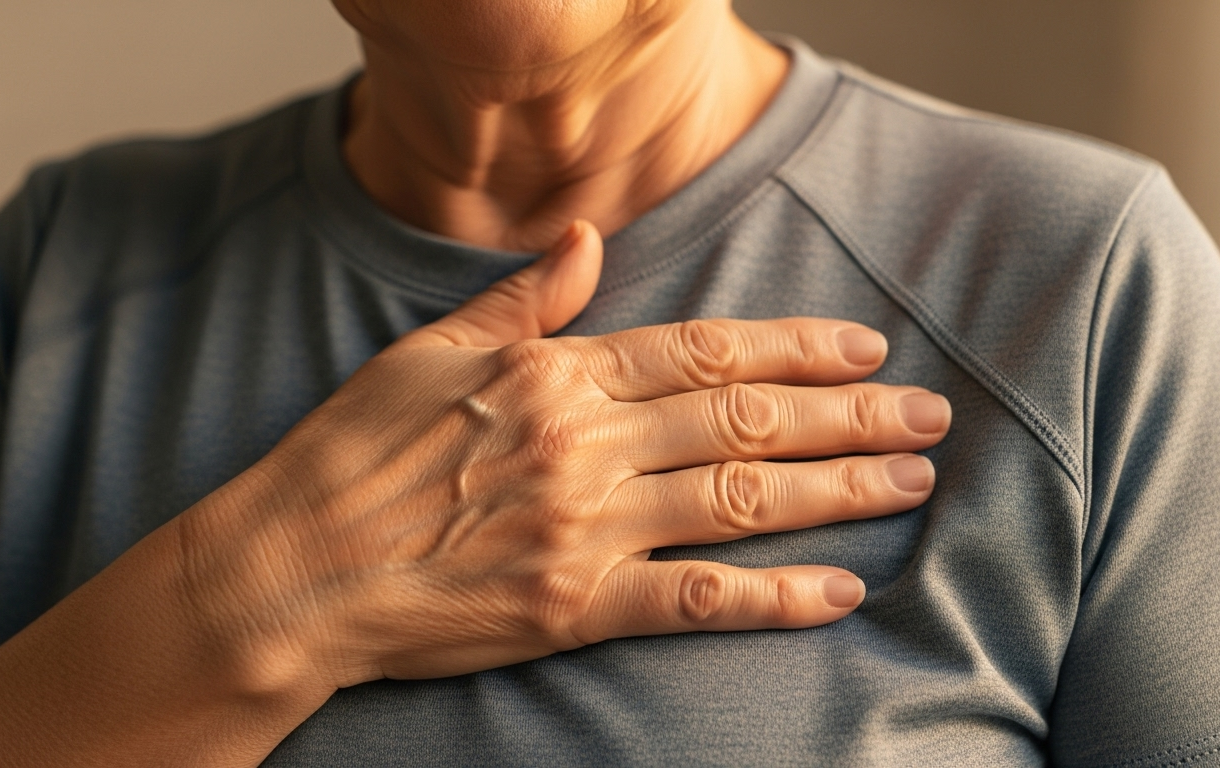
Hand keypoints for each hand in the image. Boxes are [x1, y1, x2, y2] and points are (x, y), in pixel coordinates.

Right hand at [180, 220, 950, 697]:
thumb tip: (585, 234)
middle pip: (746, 420)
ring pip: (741, 501)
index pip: (704, 350)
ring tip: (910, 479)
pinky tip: (839, 590)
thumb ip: (524, 300)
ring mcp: (585, 528)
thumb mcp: (427, 351)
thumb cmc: (352, 454)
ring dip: (837, 489)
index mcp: (555, 375)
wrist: (292, 570)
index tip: (863, 346)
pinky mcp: (574, 607)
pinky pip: (697, 600)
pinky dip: (774, 596)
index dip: (795, 346)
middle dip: (848, 414)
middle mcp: (585, 445)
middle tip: (927, 414)